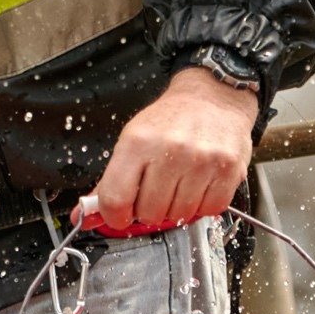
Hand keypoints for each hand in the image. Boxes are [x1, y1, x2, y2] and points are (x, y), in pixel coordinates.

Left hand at [89, 66, 257, 232]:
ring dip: (176, 208)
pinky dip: (201, 206)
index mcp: (139, 142)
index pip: (116, 198)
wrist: (213, 97)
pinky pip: (208, 210)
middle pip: (149, 212)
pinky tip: (198, 186)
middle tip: (155, 191)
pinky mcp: (228, 170)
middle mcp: (171, 150)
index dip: (115, 216)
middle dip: (149, 209)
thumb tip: (86, 216)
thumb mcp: (133, 140)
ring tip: (179, 184)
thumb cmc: (171, 120)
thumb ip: (110, 181)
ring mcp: (202, 161)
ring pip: (179, 215)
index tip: (120, 216)